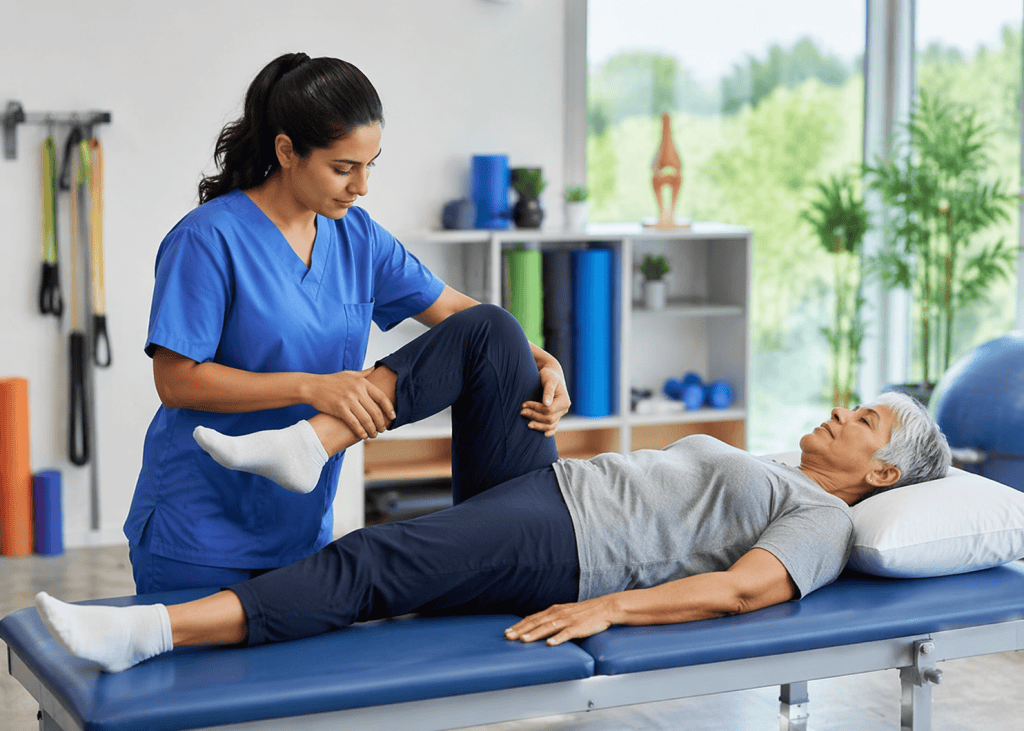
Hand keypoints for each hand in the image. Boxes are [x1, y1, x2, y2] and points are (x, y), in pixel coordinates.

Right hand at [309, 368, 394, 439]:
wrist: (313, 386)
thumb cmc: (332, 381)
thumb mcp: (350, 374)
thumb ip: (365, 374)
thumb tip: (377, 369)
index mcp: (362, 383)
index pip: (382, 397)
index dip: (389, 409)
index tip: (392, 417)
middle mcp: (357, 391)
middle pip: (375, 411)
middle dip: (381, 423)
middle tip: (382, 429)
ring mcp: (348, 400)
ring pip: (366, 419)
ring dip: (372, 430)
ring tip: (374, 434)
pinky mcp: (339, 409)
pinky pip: (354, 424)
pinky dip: (361, 431)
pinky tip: (363, 436)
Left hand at [504, 596, 619, 645]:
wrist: (604, 607)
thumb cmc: (584, 612)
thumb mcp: (565, 612)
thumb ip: (552, 619)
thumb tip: (537, 627)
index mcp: (554, 611)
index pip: (533, 618)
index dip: (519, 625)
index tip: (507, 631)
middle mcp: (558, 614)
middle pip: (536, 622)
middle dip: (521, 630)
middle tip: (508, 637)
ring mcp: (568, 620)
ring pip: (548, 628)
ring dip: (535, 634)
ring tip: (523, 640)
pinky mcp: (578, 627)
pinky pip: (567, 634)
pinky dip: (558, 638)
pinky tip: (550, 644)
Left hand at [521, 365, 570, 436]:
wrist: (551, 375)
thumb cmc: (549, 376)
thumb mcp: (549, 380)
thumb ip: (548, 391)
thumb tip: (546, 403)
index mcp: (564, 401)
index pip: (549, 410)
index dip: (535, 408)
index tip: (524, 404)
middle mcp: (564, 409)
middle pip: (549, 419)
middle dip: (534, 416)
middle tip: (521, 412)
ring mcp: (560, 414)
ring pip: (550, 425)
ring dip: (538, 425)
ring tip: (526, 423)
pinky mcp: (555, 416)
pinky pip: (553, 427)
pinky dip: (548, 431)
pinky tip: (542, 434)